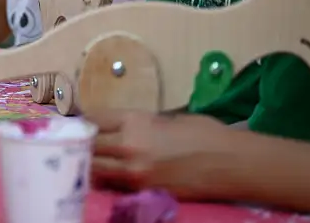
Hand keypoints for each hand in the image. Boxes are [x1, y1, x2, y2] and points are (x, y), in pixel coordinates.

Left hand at [90, 110, 229, 199]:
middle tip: (77, 143)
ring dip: (89, 162)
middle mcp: (128, 144)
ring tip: (88, 160)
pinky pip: (113, 185)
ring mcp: (134, 171)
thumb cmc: (205, 134)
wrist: (232, 163)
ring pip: (94, 167)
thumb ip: (140, 123)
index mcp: (135, 120)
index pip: (94, 119)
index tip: (80, 123)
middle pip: (88, 144)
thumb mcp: (167, 118)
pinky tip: (105, 177)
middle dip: (82, 142)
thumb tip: (122, 128)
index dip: (84, 121)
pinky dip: (106, 180)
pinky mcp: (143, 191)